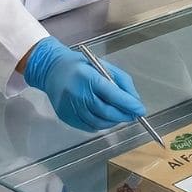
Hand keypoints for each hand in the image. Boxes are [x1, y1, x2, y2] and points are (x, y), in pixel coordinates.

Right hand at [22, 37, 144, 131]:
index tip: (140, 109)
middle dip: (124, 115)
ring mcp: (71, 107)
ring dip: (114, 121)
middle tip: (133, 115)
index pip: (113, 95)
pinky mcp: (66, 117)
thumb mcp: (103, 65)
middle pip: (107, 112)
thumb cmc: (80, 66)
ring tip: (120, 116)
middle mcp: (78, 93)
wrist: (51, 69)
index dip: (129, 104)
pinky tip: (106, 118)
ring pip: (99, 122)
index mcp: (88, 77)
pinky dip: (101, 125)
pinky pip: (89, 126)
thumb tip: (135, 101)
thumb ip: (121, 82)